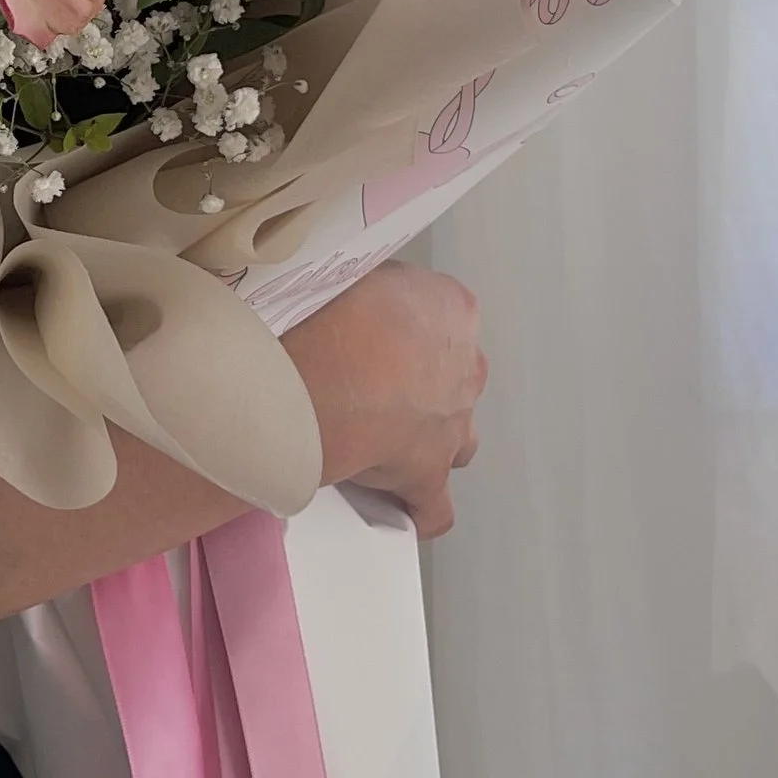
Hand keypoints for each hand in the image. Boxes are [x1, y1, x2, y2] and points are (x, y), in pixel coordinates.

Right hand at [281, 261, 485, 538]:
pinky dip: (419, 508)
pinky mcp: (424, 473)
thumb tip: (347, 293)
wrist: (313, 366)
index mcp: (451, 309)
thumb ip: (366, 286)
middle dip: (418, 386)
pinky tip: (396, 507)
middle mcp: (464, 366)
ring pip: (455, 439)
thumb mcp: (349, 269)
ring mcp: (451, 423)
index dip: (401, 331)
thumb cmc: (322, 311)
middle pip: (451, 379)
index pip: (440, 317)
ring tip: (380, 442)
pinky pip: (434, 504)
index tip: (366, 335)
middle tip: (367, 386)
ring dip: (427, 441)